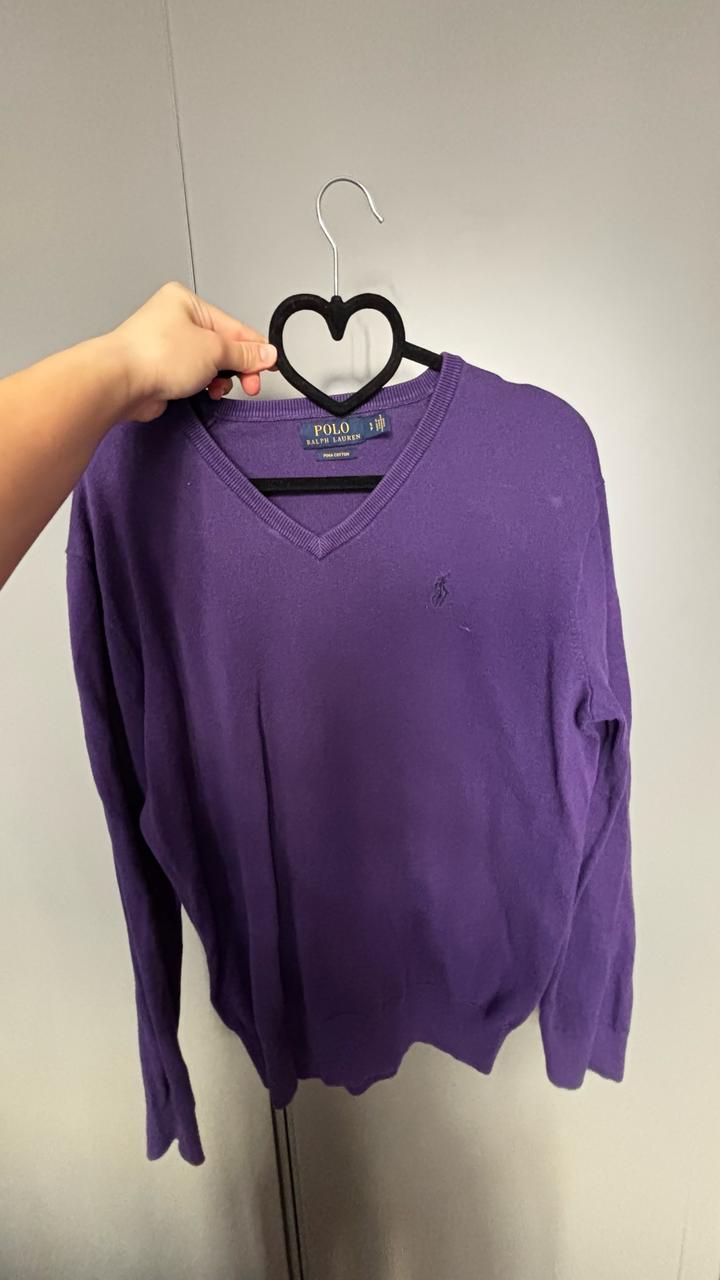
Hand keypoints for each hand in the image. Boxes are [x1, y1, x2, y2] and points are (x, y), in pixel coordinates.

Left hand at [110, 280, 277, 422]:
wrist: (120, 382)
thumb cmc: (154, 355)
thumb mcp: (214, 350)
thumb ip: (243, 353)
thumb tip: (265, 353)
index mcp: (187, 303)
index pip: (233, 326)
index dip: (254, 348)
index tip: (269, 365)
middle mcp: (176, 321)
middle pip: (222, 345)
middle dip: (237, 367)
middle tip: (250, 383)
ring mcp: (168, 347)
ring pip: (209, 364)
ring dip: (219, 379)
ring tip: (217, 388)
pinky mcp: (162, 370)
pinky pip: (194, 377)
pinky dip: (203, 386)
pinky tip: (205, 392)